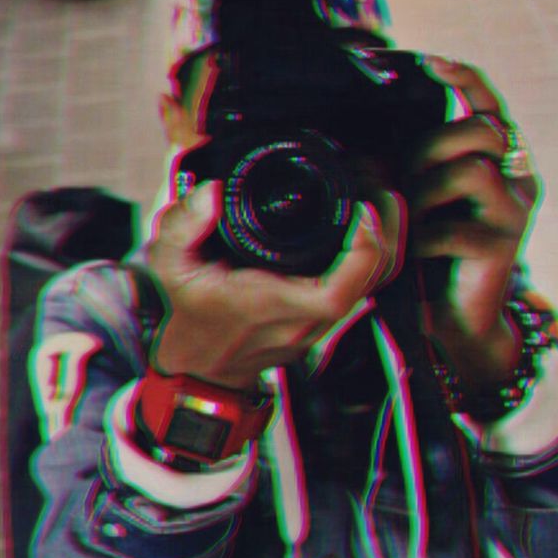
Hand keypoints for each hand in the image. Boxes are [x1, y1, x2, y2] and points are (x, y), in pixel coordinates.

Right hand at [147, 181, 400, 389]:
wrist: (203, 365)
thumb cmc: (193, 314)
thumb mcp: (171, 266)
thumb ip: (182, 226)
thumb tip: (213, 194)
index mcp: (272, 304)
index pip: (337, 292)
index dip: (362, 251)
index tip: (359, 211)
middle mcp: (304, 318)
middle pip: (370, 283)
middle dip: (385, 235)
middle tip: (376, 192)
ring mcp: (320, 322)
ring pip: (374, 286)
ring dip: (386, 244)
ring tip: (381, 203)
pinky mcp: (325, 319)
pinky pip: (364, 288)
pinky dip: (374, 257)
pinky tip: (370, 228)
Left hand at [410, 56, 540, 388]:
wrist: (448, 321)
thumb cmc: (425, 255)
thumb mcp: (415, 202)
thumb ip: (408, 167)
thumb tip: (368, 134)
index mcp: (496, 161)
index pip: (488, 104)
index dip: (464, 80)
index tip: (431, 63)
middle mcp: (514, 179)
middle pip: (480, 129)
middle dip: (430, 145)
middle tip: (403, 178)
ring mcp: (513, 212)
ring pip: (472, 168)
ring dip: (426, 189)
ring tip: (409, 218)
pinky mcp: (503, 247)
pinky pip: (456, 226)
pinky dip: (424, 237)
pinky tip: (414, 252)